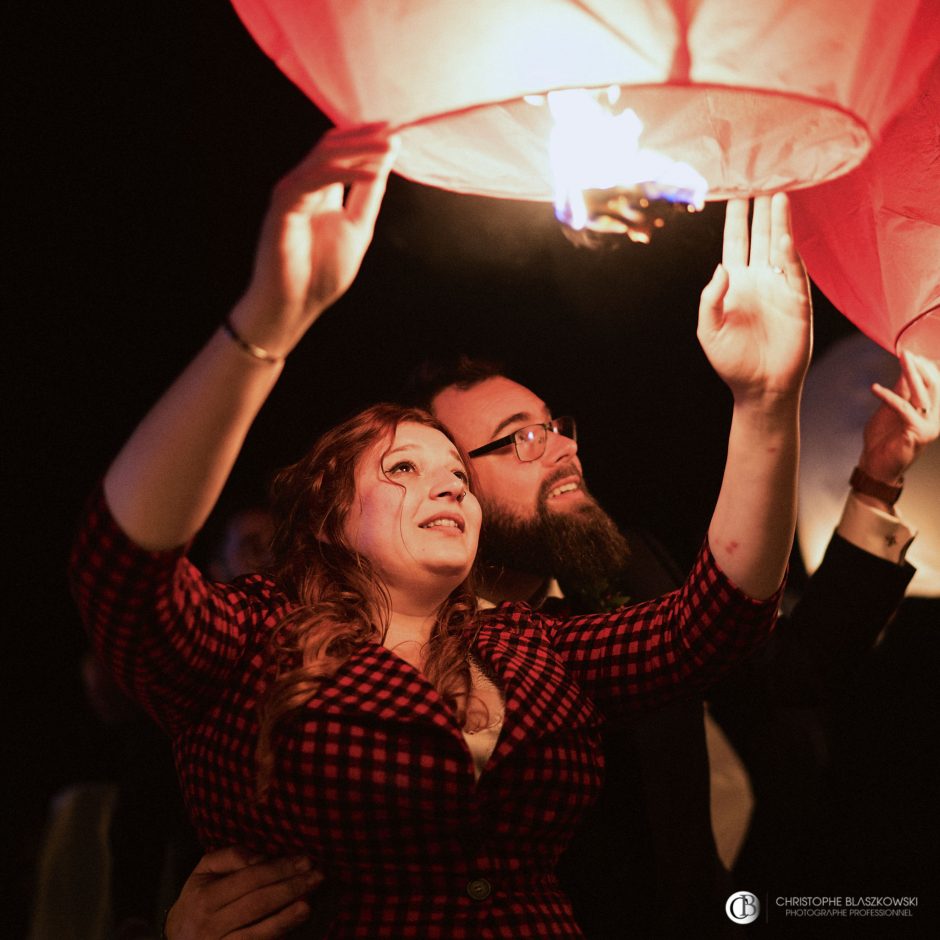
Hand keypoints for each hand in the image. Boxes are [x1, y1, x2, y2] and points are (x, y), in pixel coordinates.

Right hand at [164, 847, 322, 939]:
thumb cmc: (198, 898)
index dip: (279, 869)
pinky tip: (292, 926)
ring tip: (309, 904)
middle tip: (318, 876)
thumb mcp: (204, 871)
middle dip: (290, 888)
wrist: (177, 939)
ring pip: (256, 934)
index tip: (305, 860)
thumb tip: (260, 858)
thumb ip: (230, 857)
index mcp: (205, 898)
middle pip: (257, 904)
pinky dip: (275, 937)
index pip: (248, 879)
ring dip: (286, 919)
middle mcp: (210, 925)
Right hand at [232, 124, 397, 354]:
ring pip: (324, 156)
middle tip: (394, 130)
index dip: (366, 137)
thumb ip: (368, 194)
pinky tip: (372, 174)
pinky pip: (315, 180)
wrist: (294, 304)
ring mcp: (291, 193)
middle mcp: (303, 185)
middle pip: (332, 145)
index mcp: (319, 189)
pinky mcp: (283, 205)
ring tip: (389, 146)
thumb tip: (386, 159)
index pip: (341, 150)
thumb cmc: (320, 273)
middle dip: (364, 136)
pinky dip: (345, 173)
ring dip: (359, 148)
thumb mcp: (357, 227)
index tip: (395, 130)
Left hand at [698, 194, 812, 404]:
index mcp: (734, 283)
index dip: (734, 218)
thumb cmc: (731, 362)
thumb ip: (710, 299)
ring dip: (778, 222)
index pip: (734, 242)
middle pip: (759, 235)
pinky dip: (790, 253)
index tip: (733, 191)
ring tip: (777, 194)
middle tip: (761, 177)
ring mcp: (779, 287)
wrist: (760, 389)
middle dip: (759, 209)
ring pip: (779, 246)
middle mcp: (758, 279)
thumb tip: (721, 267)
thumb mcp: (708, 331)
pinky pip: (794, 272)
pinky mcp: (797, 301)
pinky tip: (785, 234)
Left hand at [859, 351, 939, 485]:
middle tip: (908, 352)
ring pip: (922, 393)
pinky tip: (875, 388)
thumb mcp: (891, 410)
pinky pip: (903, 408)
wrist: (876, 467)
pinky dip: (889, 396)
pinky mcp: (917, 432)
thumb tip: (904, 370)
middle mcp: (934, 418)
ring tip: (902, 358)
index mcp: (931, 412)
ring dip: (911, 374)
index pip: (934, 384)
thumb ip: (900, 392)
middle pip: (933, 385)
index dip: (926, 367)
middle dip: (921, 366)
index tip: (913, 351)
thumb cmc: (883, 440)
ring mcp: (929, 426)